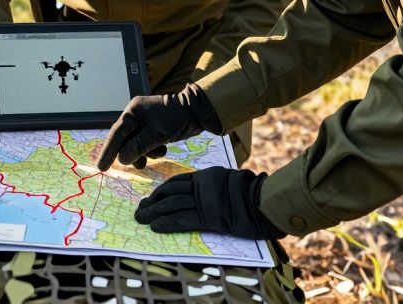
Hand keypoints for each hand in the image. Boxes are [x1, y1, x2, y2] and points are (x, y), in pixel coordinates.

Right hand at [96, 83, 220, 170]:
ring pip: (135, 145)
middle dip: (131, 153)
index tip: (101, 167)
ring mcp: (144, 123)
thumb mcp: (157, 134)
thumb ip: (137, 147)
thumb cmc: (176, 118)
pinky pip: (145, 144)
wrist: (198, 112)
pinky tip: (161, 150)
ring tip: (153, 157)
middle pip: (124, 140)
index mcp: (133, 111)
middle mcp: (136, 116)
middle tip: (138, 165)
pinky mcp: (153, 130)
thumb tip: (122, 159)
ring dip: (143, 153)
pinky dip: (151, 150)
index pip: (116, 133)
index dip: (108, 151)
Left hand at [134, 167, 283, 239]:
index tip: (151, 198)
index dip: (161, 191)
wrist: (263, 202)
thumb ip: (212, 186)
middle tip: (140, 209)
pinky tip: (155, 226)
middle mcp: (201, 186)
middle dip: (153, 202)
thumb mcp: (229, 182)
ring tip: (141, 218)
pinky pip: (182, 219)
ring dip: (154, 212)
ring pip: (172, 205)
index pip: (177, 182)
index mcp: (206, 176)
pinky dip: (166, 222)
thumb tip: (198, 194)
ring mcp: (203, 200)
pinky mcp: (207, 216)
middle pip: (170, 193)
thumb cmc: (251, 194)